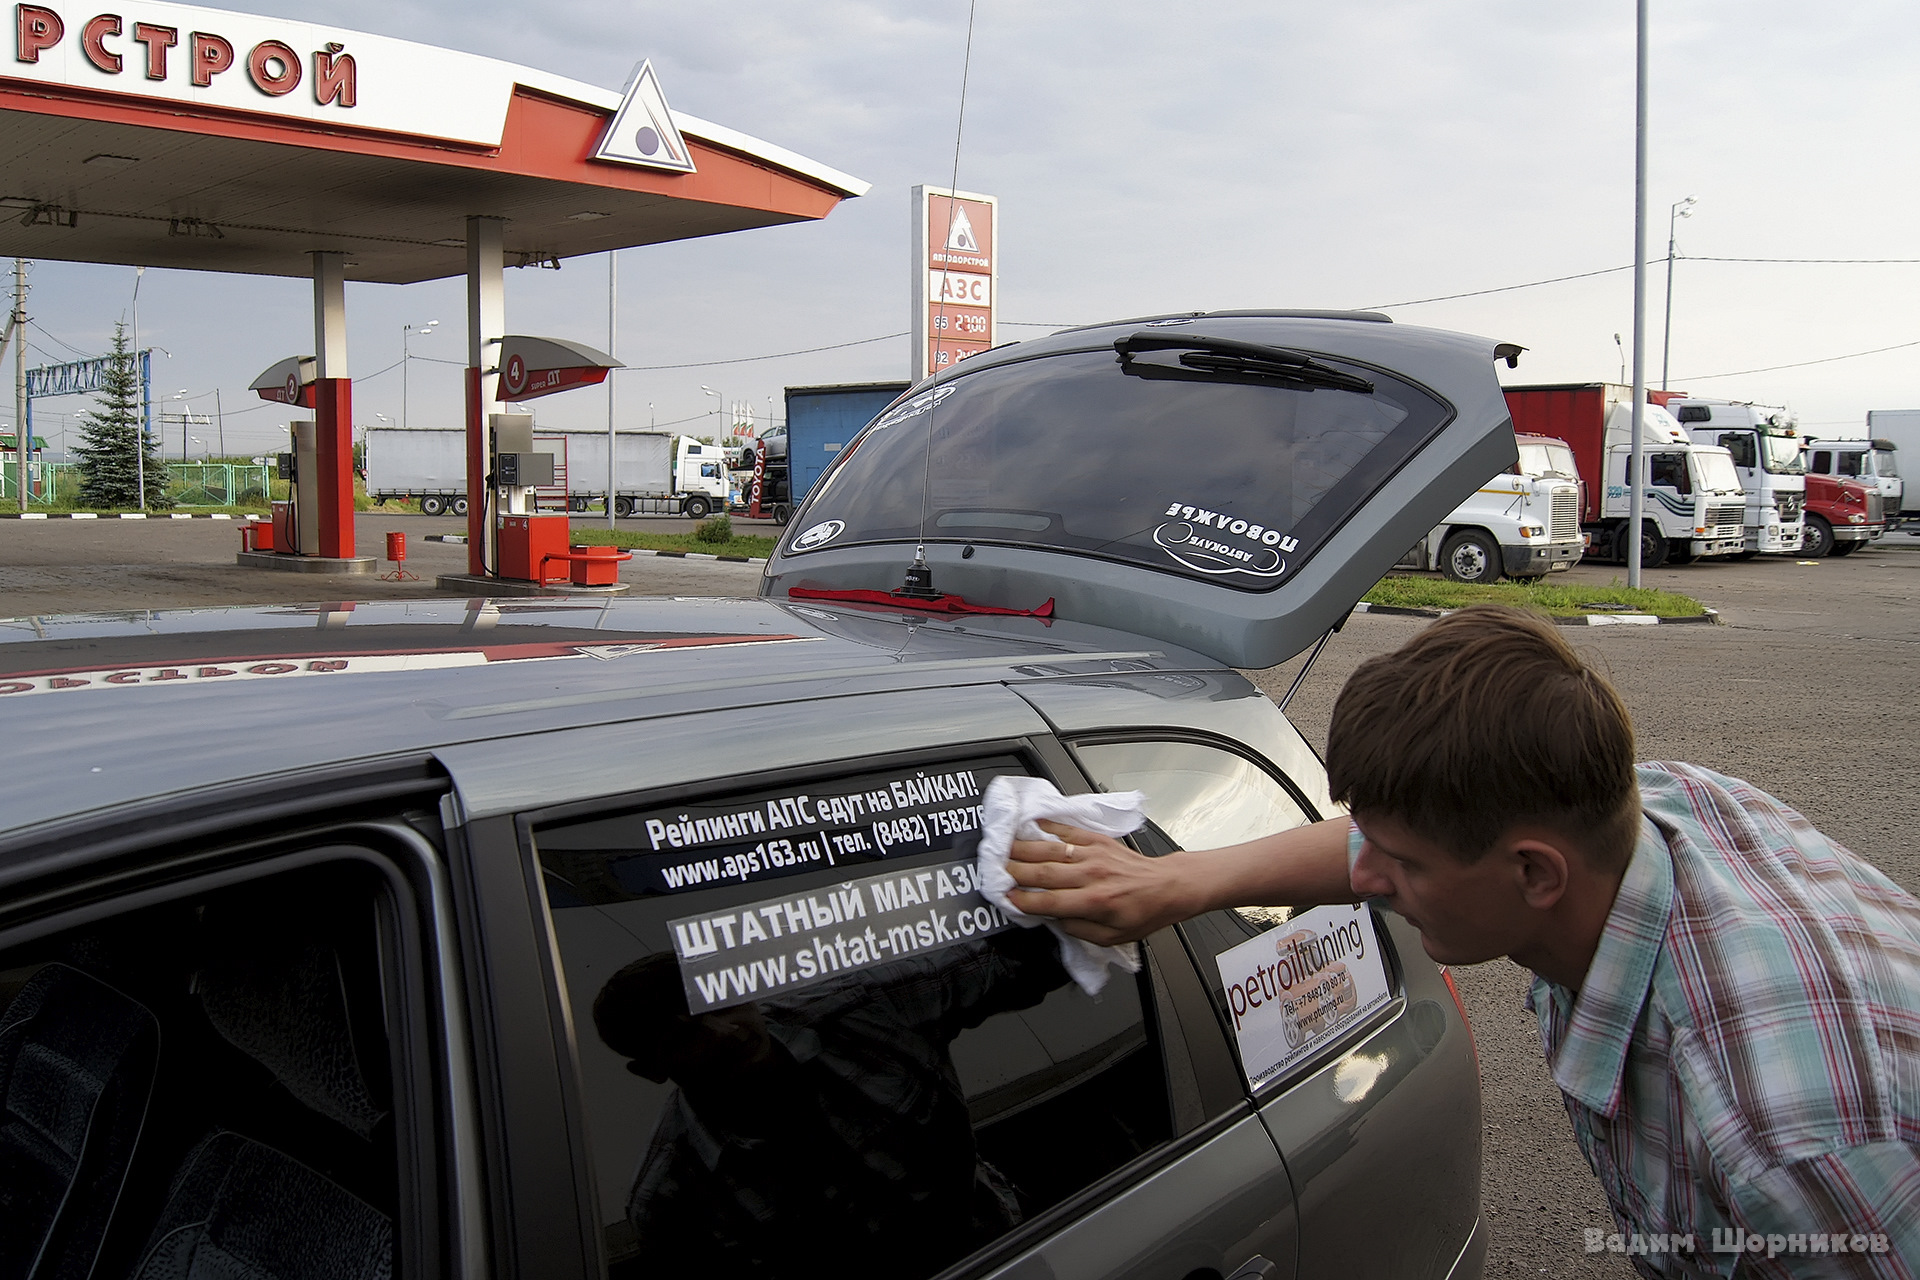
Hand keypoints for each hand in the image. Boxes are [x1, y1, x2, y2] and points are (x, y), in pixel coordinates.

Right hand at [1005, 821, 1196, 944]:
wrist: (1167, 886)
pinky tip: (1031, 824)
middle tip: (994, 871)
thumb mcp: (1112, 938)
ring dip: (1024, 848)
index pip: (1050, 902)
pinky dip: (1049, 826)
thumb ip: (1079, 930)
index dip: (1024, 901)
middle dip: (1015, 871)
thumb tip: (1053, 918)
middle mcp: (1093, 875)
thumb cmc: (1142, 913)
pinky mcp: (1098, 840)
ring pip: (1051, 850)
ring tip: (1003, 848)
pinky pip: (1068, 831)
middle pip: (1044, 872)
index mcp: (1096, 902)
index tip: (1006, 899)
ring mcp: (1094, 855)